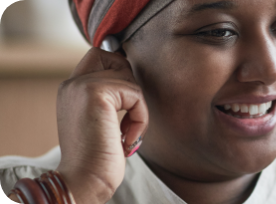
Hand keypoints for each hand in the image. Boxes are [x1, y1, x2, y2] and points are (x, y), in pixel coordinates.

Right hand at [55, 48, 147, 203]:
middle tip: (127, 117)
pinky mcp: (96, 93)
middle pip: (113, 57)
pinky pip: (135, 94)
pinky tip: (126, 138)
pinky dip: (139, 117)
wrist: (85, 181)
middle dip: (129, 84)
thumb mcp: (101, 120)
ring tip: (126, 133)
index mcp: (71, 89)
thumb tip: (132, 80)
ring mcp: (82, 86)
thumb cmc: (98, 158)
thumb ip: (109, 98)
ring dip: (138, 108)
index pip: (99, 57)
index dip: (120, 73)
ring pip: (129, 78)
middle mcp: (72, 83)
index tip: (128, 104)